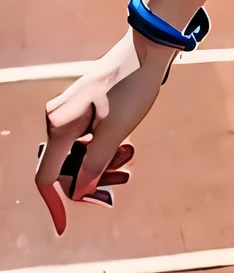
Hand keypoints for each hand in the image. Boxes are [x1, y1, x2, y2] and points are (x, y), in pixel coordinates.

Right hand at [35, 31, 170, 234]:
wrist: (147, 50)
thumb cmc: (131, 87)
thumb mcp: (116, 131)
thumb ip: (94, 164)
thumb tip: (80, 192)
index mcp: (60, 126)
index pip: (47, 176)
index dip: (57, 200)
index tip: (67, 221)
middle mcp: (59, 120)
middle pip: (67, 166)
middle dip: (93, 176)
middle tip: (124, 176)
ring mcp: (71, 114)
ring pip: (81, 153)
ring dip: (103, 161)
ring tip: (130, 156)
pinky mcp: (84, 110)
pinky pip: (88, 139)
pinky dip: (105, 147)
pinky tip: (125, 147)